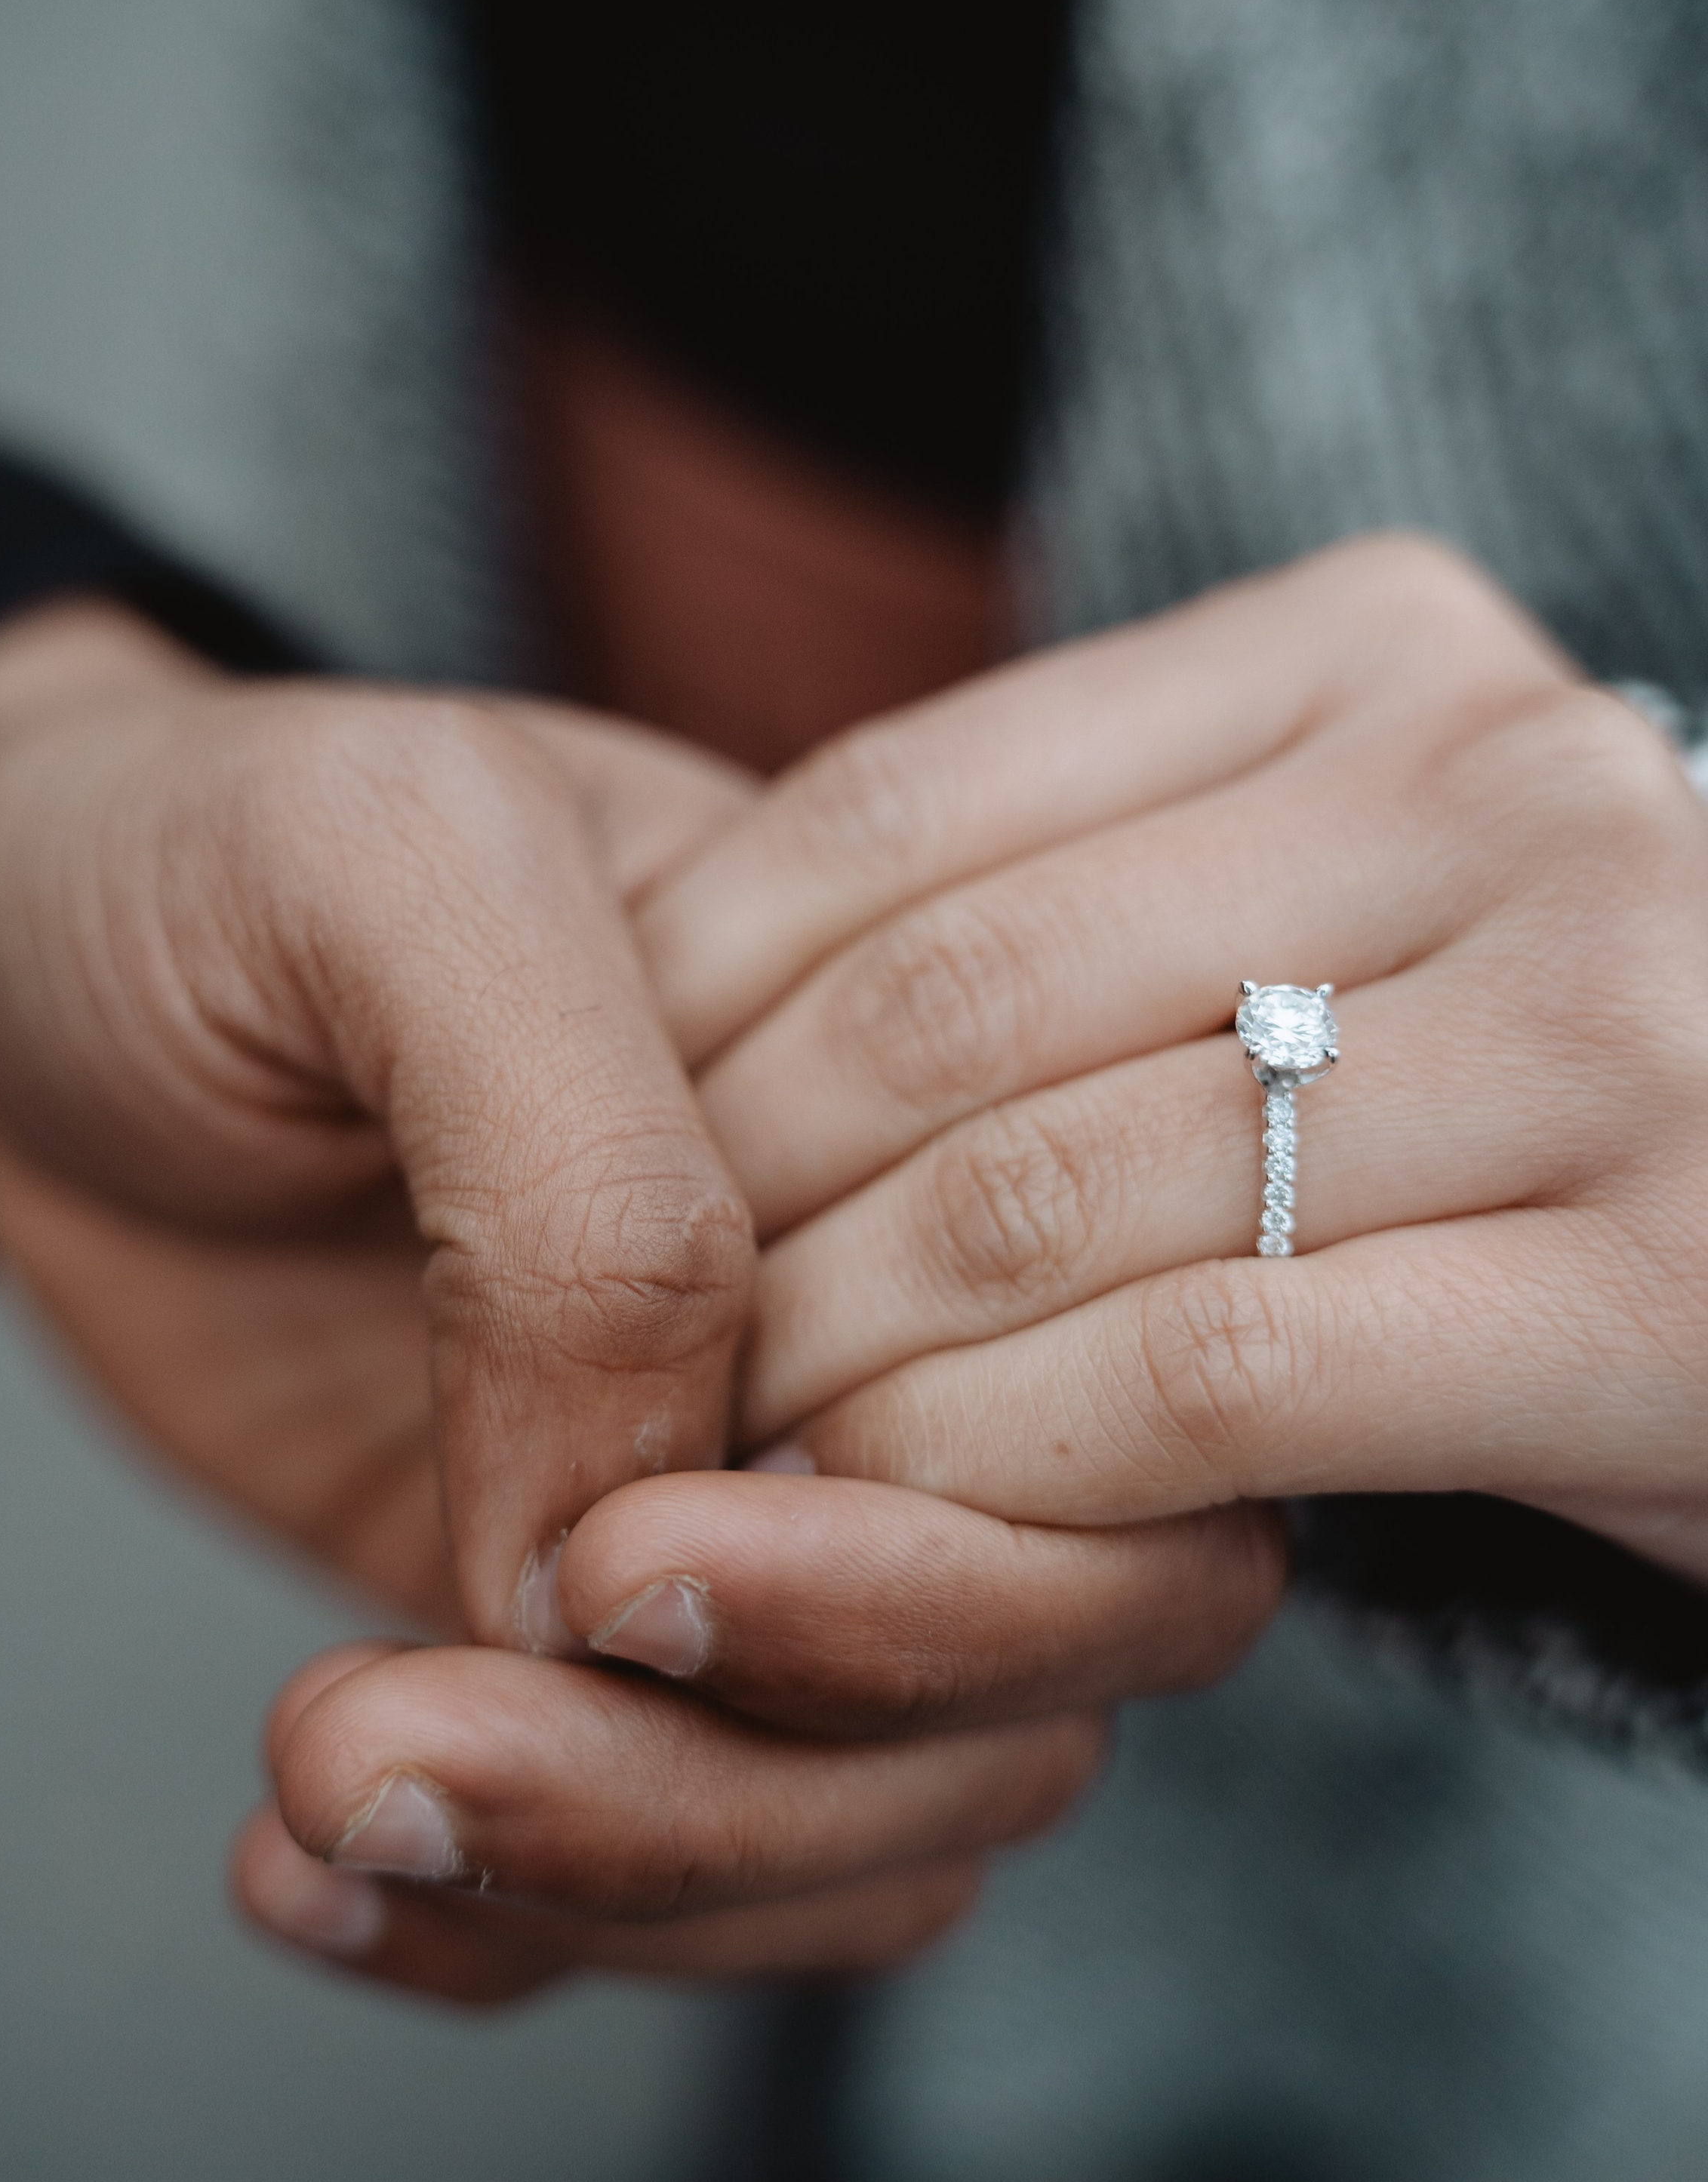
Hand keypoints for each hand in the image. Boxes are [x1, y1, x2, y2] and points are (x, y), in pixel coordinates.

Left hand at [0, 604, 1240, 2000]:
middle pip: (1031, 1693)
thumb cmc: (223, 852)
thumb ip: (584, 1174)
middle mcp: (905, 1340)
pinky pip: (669, 1885)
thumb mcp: (401, 866)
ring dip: (619, 1877)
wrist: (18, 956)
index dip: (925, 1566)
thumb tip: (638, 1527)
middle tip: (402, 1722)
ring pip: (872, 1833)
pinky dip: (506, 1936)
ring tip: (318, 1783)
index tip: (609, 1547)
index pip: (1119, 1440)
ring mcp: (761, 1506)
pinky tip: (302, 1867)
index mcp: (957, 1123)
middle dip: (754, 1780)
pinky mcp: (594, 1638)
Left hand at [628, 533, 1707, 1582]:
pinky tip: (889, 1534)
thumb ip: (1095, 880)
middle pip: (950, 1005)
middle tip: (609, 1345)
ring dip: (823, 1362)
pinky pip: (1206, 1382)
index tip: (581, 1147)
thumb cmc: (1536, 1087)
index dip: (677, 993)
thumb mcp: (1341, 898)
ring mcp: (1614, 1024)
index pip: (900, 806)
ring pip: (1048, 1201)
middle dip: (724, 1207)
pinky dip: (994, 1471)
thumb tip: (699, 973)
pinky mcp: (1666, 1288)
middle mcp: (1510, 783)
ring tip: (707, 1457)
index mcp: (1380, 647)